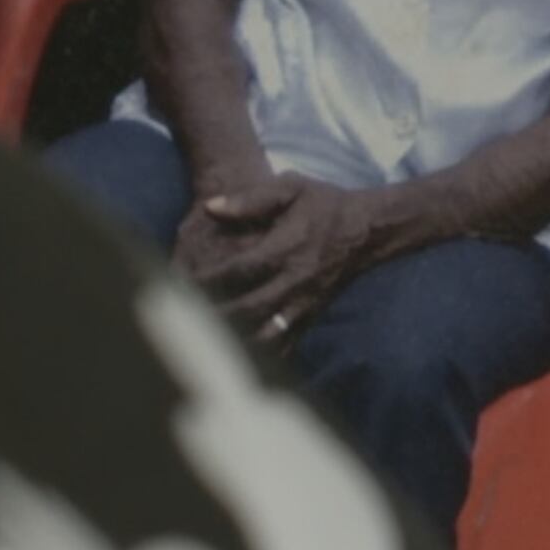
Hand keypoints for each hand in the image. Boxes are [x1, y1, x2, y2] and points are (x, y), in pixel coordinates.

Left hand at [179, 171, 399, 349]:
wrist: (369, 228)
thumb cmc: (325, 204)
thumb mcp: (292, 188)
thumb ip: (251, 198)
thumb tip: (211, 208)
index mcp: (286, 248)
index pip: (240, 270)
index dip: (208, 280)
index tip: (179, 284)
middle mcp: (295, 280)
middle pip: (249, 309)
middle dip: (214, 316)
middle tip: (182, 320)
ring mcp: (304, 303)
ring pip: (267, 334)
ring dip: (236, 342)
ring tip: (205, 344)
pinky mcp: (311, 317)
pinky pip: (286, 345)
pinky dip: (261, 356)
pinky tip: (236, 361)